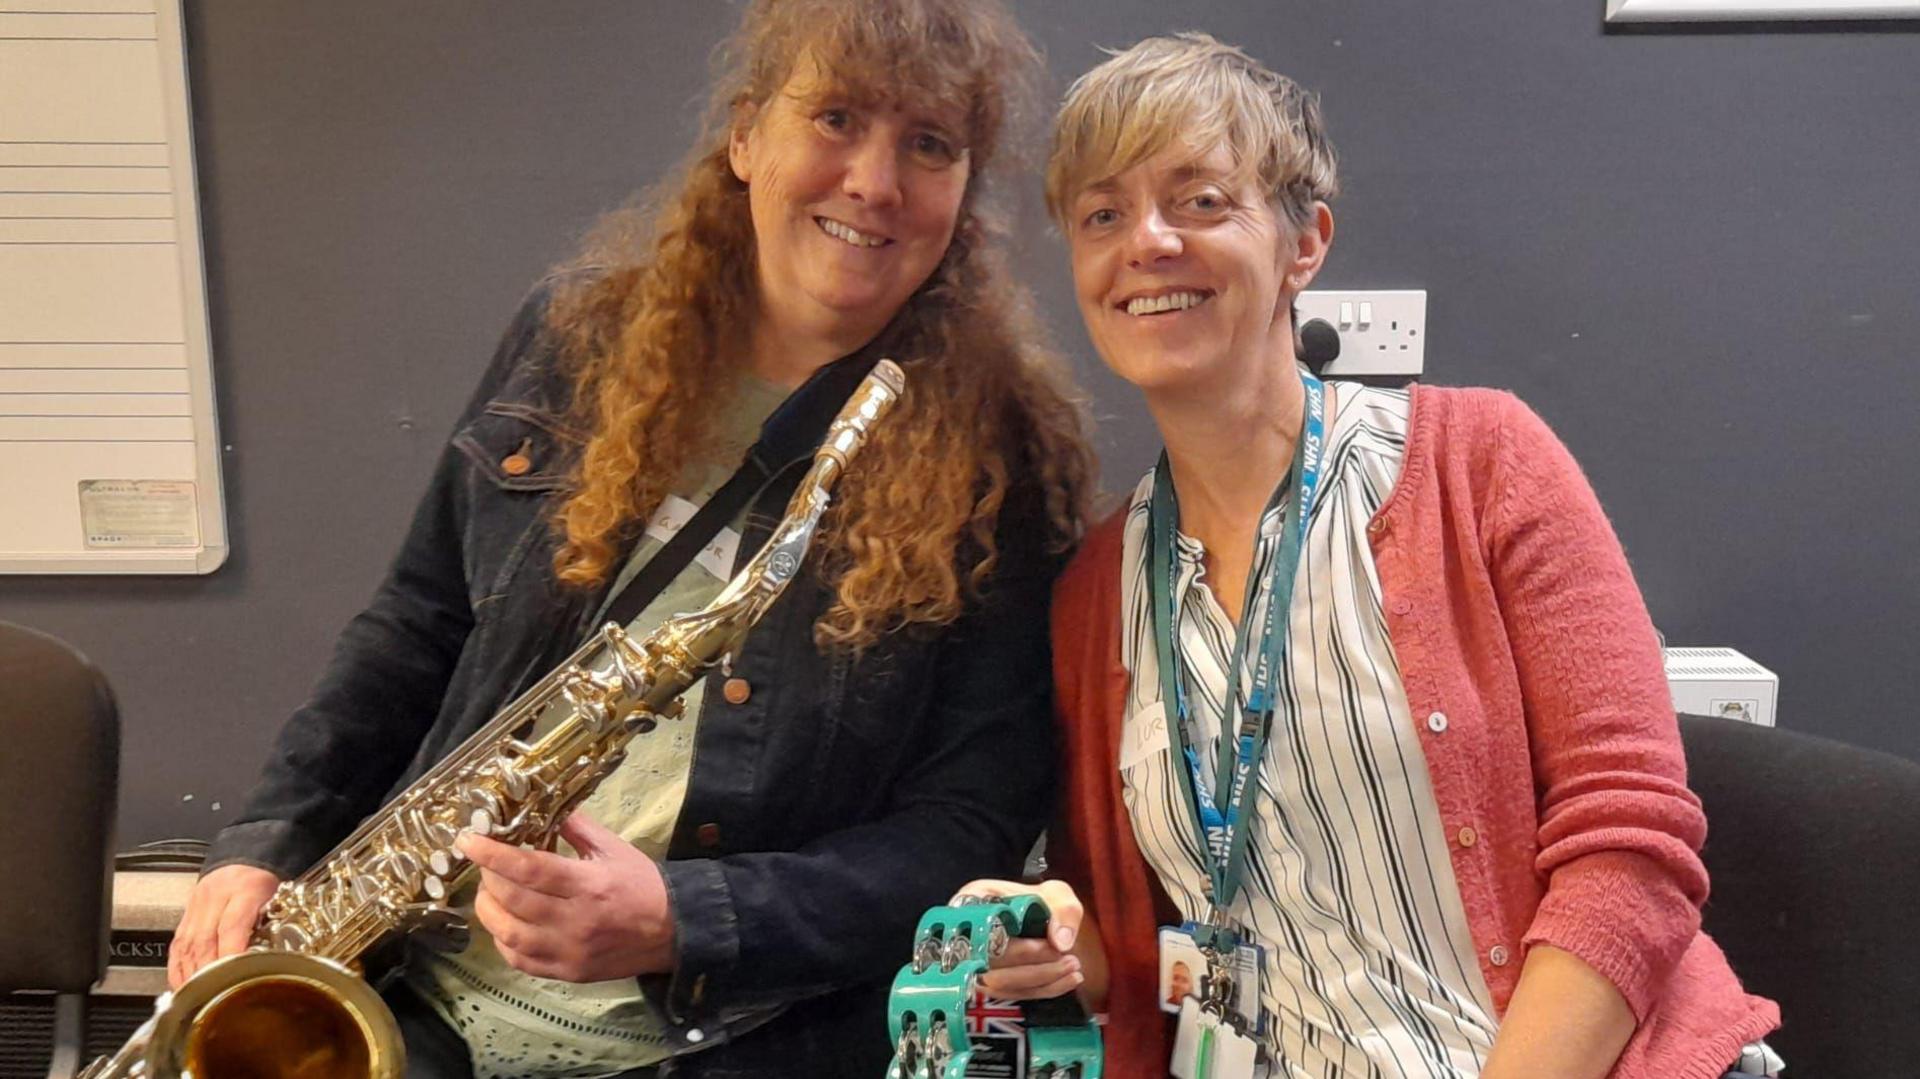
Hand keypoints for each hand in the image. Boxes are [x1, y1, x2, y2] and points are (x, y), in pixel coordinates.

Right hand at [168, 864, 280, 988]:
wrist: (244, 859)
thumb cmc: (264, 881)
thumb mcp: (278, 898)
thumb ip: (276, 926)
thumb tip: (275, 962)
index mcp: (245, 891)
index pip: (233, 925)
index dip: (231, 953)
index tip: (234, 977)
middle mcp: (216, 898)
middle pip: (205, 940)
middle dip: (208, 973)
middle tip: (214, 997)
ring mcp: (196, 908)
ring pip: (188, 946)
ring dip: (191, 975)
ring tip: (197, 998)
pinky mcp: (185, 917)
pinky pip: (176, 946)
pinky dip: (177, 969)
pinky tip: (181, 986)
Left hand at [459, 811, 675, 981]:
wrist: (674, 931)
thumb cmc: (642, 884)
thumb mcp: (614, 848)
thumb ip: (576, 827)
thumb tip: (542, 806)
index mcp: (588, 885)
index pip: (529, 870)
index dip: (493, 854)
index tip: (468, 840)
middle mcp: (575, 921)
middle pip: (514, 901)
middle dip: (489, 878)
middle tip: (485, 862)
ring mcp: (569, 952)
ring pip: (509, 935)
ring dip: (489, 911)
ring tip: (489, 892)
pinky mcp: (567, 973)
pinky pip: (521, 961)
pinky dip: (503, 941)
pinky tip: (505, 923)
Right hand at [953, 879, 1094, 1002]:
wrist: (1041, 915)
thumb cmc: (1042, 901)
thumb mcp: (1057, 893)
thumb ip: (1062, 911)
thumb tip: (1060, 944)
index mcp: (973, 902)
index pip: (985, 930)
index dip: (1018, 946)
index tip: (1054, 946)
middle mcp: (966, 932)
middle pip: (991, 962)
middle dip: (1035, 967)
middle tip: (1070, 960)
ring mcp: (973, 961)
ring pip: (999, 983)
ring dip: (1041, 981)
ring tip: (1073, 970)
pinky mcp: (989, 982)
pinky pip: (1010, 993)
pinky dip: (1041, 990)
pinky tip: (1068, 981)